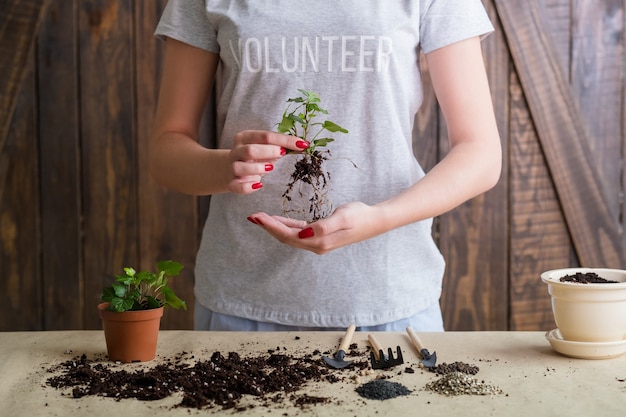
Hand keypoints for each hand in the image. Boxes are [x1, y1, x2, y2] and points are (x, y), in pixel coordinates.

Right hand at [228, 130, 308, 193]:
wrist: (231, 169)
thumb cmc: (254, 158)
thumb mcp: (267, 149)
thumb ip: (282, 146)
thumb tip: (303, 145)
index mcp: (245, 137)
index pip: (266, 136)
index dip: (285, 140)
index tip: (302, 144)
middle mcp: (236, 151)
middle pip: (250, 150)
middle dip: (269, 152)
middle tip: (282, 154)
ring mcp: (232, 167)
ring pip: (240, 167)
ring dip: (257, 168)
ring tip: (269, 168)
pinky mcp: (231, 183)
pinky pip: (237, 186)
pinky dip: (249, 187)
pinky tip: (259, 184)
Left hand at [247, 202, 384, 254]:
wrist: (375, 220)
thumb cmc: (360, 216)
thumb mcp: (342, 217)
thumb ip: (323, 226)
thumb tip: (304, 234)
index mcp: (319, 241)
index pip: (288, 236)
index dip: (271, 227)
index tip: (258, 217)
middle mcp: (316, 245)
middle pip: (286, 238)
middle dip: (268, 228)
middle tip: (253, 216)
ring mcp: (318, 242)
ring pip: (290, 236)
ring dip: (275, 227)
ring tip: (261, 218)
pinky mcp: (321, 235)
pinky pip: (299, 233)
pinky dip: (286, 226)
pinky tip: (279, 220)